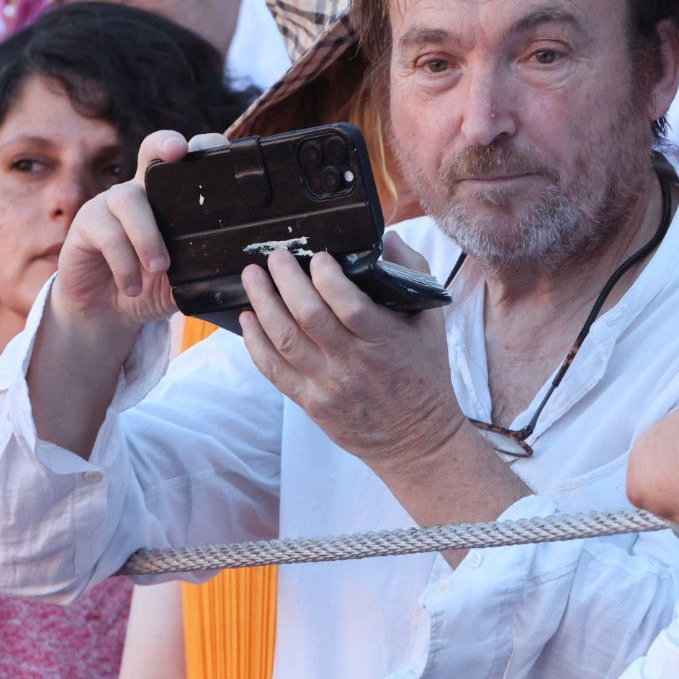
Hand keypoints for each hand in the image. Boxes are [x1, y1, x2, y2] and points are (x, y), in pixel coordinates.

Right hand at [50, 130, 219, 328]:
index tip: (218, 148)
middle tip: (178, 152)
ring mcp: (110, 204)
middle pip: (151, 148)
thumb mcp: (185, 280)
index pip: (189, 161)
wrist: (108, 313)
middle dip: (165, 143)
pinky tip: (132, 286)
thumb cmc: (152, 288)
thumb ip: (205, 270)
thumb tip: (243, 273)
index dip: (202, 147)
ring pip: (128, 198)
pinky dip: (123, 262)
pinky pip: (106, 233)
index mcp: (171, 199)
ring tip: (160, 268)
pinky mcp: (85, 224)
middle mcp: (142, 191)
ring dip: (147, 235)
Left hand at [239, 232, 463, 471]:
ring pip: (285, 339)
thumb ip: (413, 275)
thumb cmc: (423, 374)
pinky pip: (274, 370)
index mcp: (386, 341)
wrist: (415, 438)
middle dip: (286, 279)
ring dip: (263, 303)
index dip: (328, 277)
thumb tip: (388, 239)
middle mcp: (354, 363)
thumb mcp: (430, 322)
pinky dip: (256, 342)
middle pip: (309, 316)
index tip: (319, 256)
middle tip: (276, 256)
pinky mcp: (311, 402)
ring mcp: (328, 384)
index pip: (350, 305)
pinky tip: (249, 318)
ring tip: (252, 277)